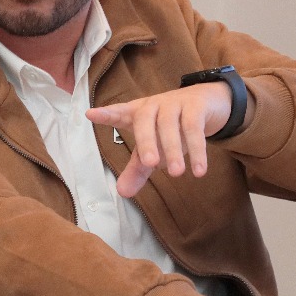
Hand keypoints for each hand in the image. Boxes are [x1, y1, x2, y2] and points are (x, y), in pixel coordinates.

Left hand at [85, 82, 237, 196]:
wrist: (205, 102)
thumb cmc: (170, 127)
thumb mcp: (152, 148)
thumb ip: (137, 169)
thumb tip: (122, 193)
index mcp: (136, 114)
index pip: (118, 113)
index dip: (106, 114)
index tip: (90, 114)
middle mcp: (152, 106)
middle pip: (144, 121)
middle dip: (146, 142)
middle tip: (149, 164)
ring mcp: (173, 104)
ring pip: (170, 125)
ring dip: (174, 149)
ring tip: (176, 173)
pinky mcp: (195, 107)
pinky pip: (194, 128)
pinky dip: (197, 150)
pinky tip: (199, 170)